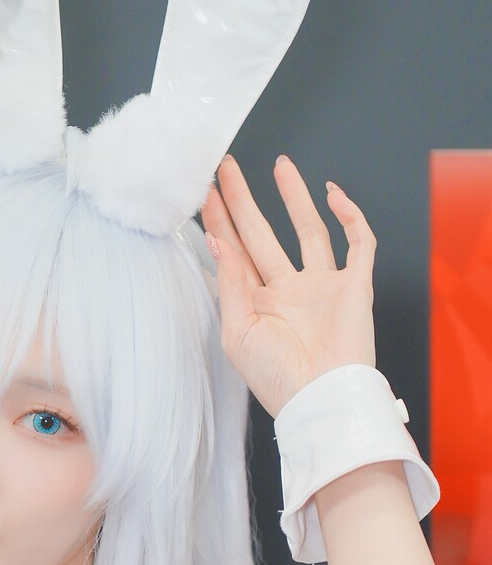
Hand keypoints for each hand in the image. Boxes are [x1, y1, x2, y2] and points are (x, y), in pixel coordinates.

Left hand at [200, 153, 377, 419]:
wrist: (322, 398)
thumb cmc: (277, 377)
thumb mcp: (237, 332)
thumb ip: (229, 284)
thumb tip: (217, 241)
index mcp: (256, 304)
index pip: (234, 253)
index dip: (219, 223)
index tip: (205, 194)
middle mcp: (287, 291)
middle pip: (262, 234)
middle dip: (244, 201)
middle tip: (227, 168)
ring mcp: (321, 286)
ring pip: (308, 230)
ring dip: (294, 198)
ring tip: (280, 166)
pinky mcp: (354, 285)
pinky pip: (359, 244)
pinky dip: (351, 216)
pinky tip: (334, 194)